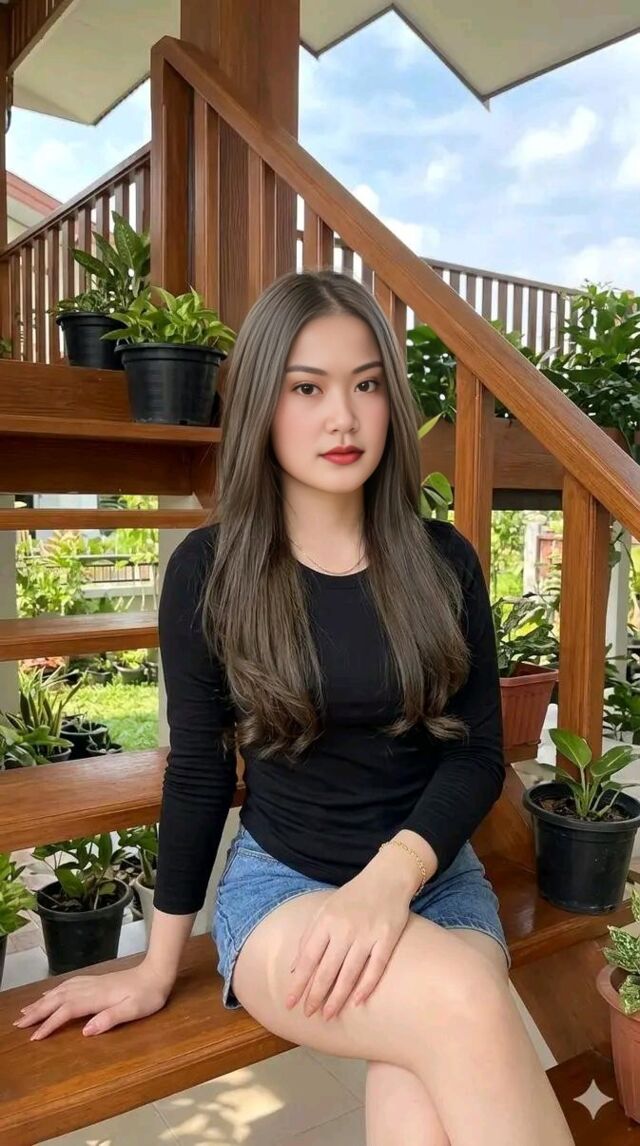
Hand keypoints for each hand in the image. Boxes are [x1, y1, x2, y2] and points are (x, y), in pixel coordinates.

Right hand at [12, 961, 171, 1039]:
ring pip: (61, 991)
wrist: (157, 972)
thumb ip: (110, 1018)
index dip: (50, 1024)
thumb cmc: (148, 995)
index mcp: (97, 998)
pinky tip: (49, 994)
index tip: (34, 1038)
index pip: (67, 1011)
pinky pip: (68, 985)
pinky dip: (54, 991)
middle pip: (58, 999)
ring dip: (42, 1001)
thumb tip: (85, 1031)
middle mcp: (90, 988)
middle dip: (37, 1012)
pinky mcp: (96, 981)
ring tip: (26, 1011)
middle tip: (18, 1024)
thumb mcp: (134, 1010)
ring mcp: (92, 983)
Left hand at [285, 859, 413, 1021]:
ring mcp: (367, 933)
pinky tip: (357, 1002)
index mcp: (326, 921)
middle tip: (308, 1014)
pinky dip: (366, 986)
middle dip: (315, 995)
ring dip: (337, 997)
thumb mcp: (325, 910)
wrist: (387, 877)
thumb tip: (294, 968)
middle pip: (327, 969)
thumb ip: (309, 936)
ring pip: (349, 973)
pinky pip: (376, 967)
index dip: (298, 982)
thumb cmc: (353, 897)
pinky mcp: (387, 937)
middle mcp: (344, 928)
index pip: (308, 958)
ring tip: (328, 1015)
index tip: (289, 1003)